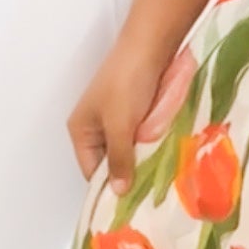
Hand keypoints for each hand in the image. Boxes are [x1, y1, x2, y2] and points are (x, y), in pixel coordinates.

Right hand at [67, 34, 183, 195]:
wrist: (152, 45)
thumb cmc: (128, 81)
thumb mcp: (120, 124)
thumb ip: (119, 158)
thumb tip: (118, 191)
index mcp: (81, 130)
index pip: (92, 171)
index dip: (110, 186)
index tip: (132, 203)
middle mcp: (97, 127)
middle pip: (113, 162)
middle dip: (131, 169)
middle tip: (151, 185)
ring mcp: (119, 119)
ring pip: (132, 150)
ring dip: (145, 154)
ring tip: (161, 164)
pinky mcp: (139, 112)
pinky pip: (145, 137)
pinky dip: (154, 141)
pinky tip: (167, 147)